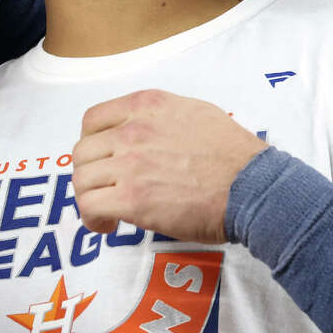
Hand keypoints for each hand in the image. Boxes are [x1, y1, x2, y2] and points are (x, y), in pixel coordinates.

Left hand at [73, 90, 267, 241]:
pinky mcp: (132, 199)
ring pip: (82, 180)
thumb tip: (147, 131)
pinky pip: (90, 207)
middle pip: (83, 151)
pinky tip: (108, 226)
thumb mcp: (196, 112)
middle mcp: (134, 130)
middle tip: (104, 189)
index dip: (91, 142)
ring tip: (106, 212)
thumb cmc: (233, 154)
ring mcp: (130, 164)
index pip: (93, 119)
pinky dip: (93, 220)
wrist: (251, 186)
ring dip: (89, 198)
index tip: (100, 158)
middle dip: (89, 173)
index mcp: (147, 105)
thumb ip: (162, 116)